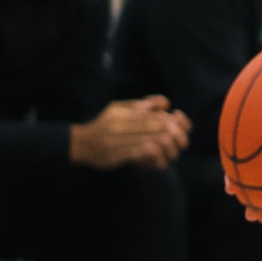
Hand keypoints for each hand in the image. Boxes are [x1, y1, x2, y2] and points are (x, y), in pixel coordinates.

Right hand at [71, 97, 189, 169]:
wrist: (80, 144)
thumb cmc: (103, 125)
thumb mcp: (117, 109)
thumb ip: (138, 105)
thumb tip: (163, 104)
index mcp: (121, 113)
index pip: (149, 115)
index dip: (167, 119)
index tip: (178, 123)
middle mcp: (118, 126)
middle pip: (150, 127)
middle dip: (169, 132)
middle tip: (181, 137)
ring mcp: (116, 141)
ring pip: (145, 141)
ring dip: (163, 145)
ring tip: (174, 147)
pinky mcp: (114, 156)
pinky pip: (136, 155)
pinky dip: (150, 155)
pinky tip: (159, 156)